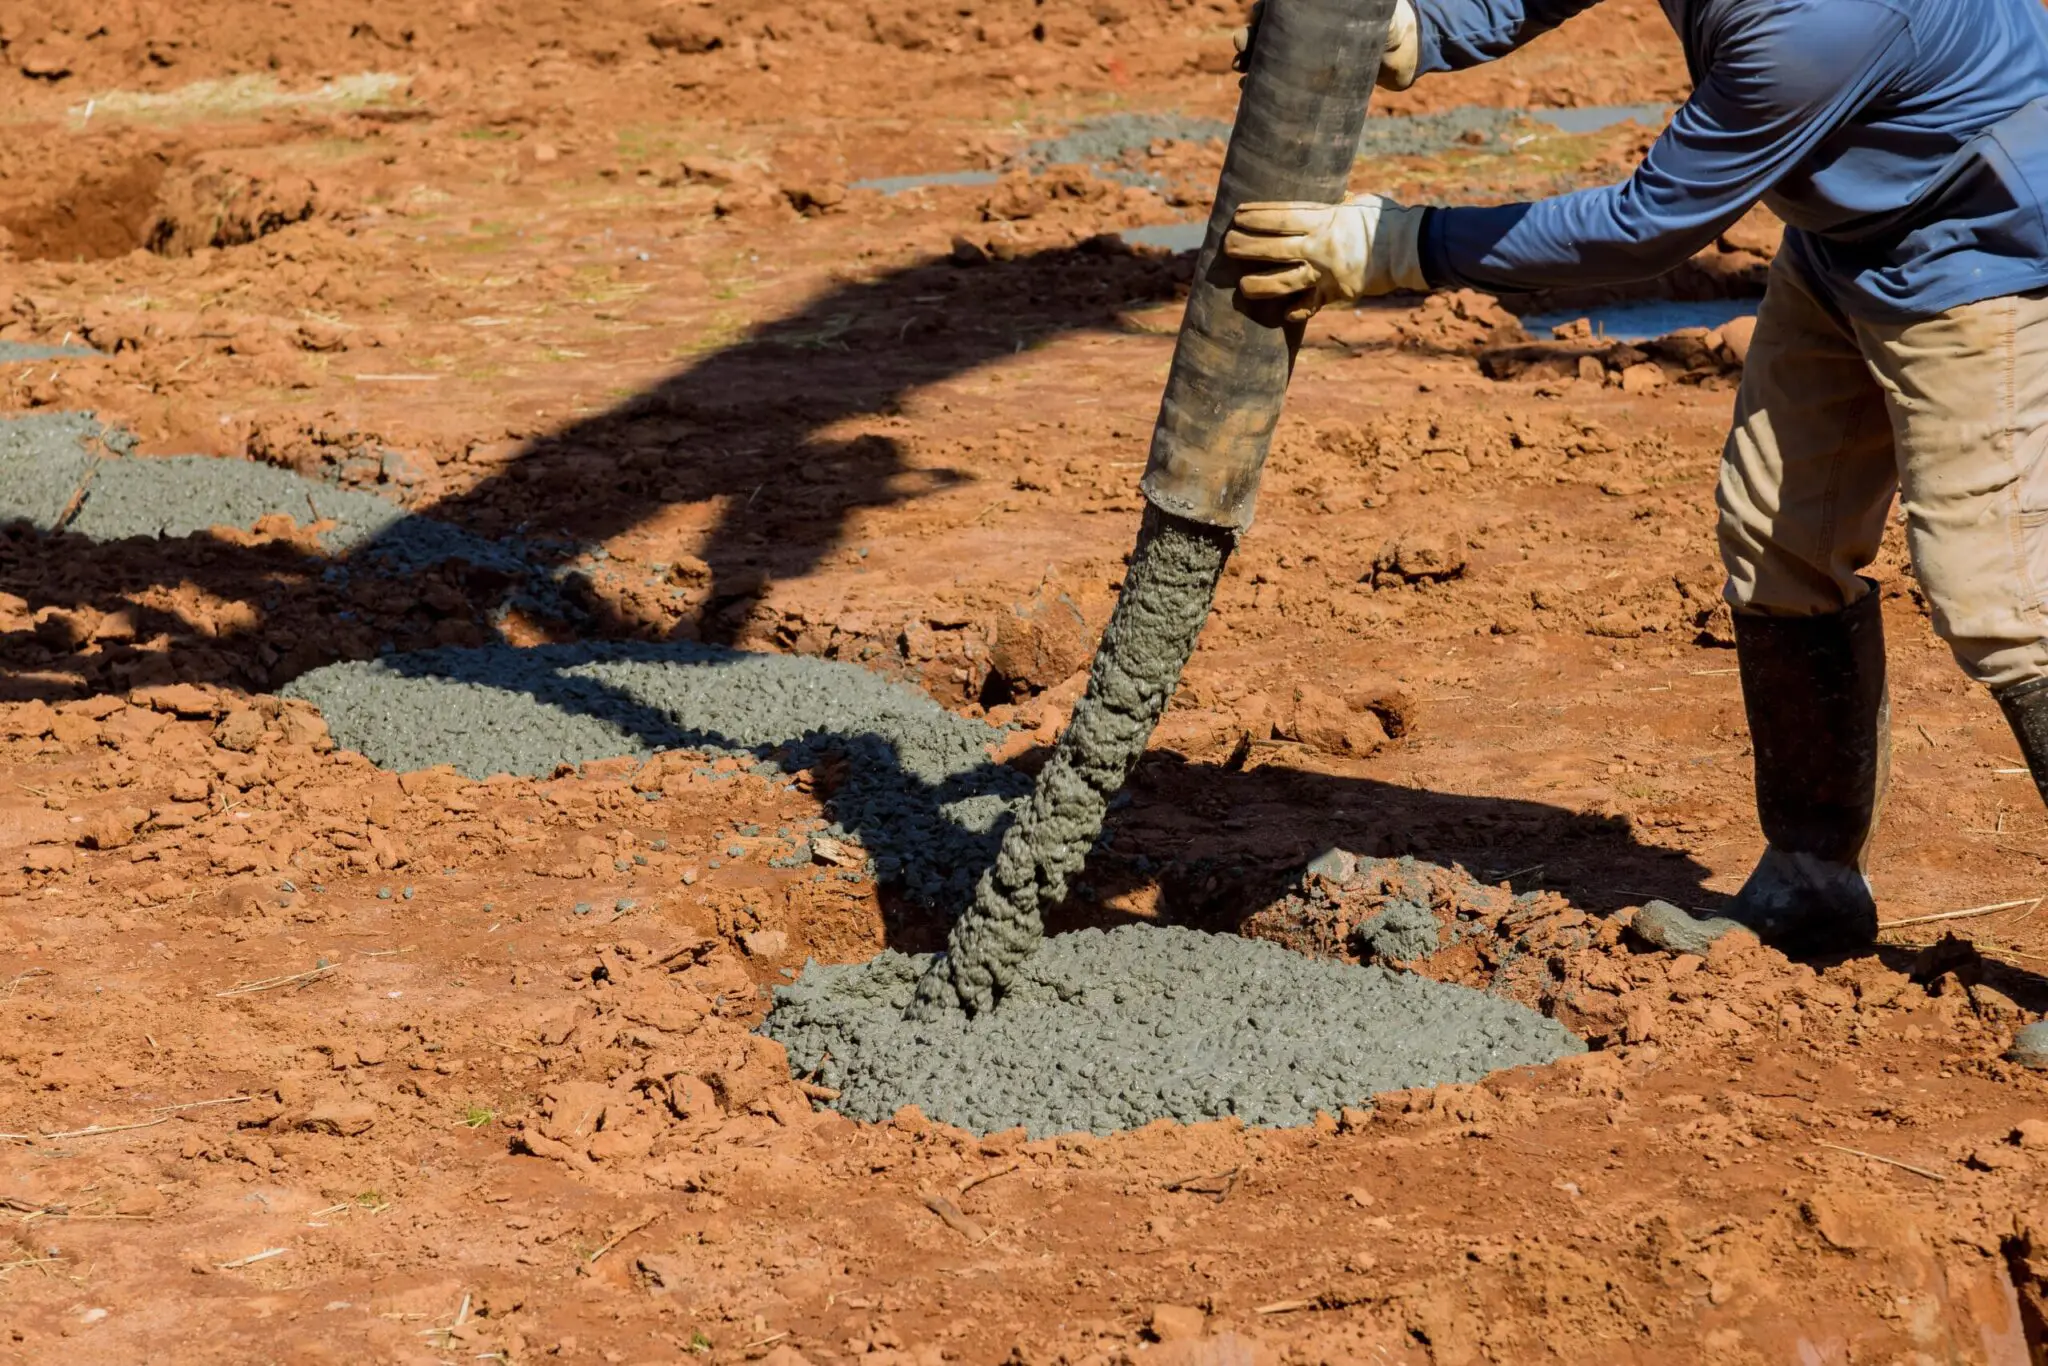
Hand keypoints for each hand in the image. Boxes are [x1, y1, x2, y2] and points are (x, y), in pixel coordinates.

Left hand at [1224, 194, 1428, 320]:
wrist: (1413, 247)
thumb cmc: (1387, 219)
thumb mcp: (1359, 203)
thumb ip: (1337, 205)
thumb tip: (1330, 199)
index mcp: (1325, 218)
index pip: (1281, 216)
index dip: (1257, 215)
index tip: (1237, 215)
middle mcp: (1320, 245)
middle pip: (1273, 247)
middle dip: (1246, 246)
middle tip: (1227, 246)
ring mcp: (1326, 272)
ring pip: (1283, 281)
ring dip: (1259, 284)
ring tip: (1242, 286)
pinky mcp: (1337, 292)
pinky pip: (1310, 305)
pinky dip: (1296, 309)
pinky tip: (1282, 312)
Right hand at [1232, 0, 1419, 90]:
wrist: (1409, 54)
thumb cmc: (1393, 22)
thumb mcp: (1375, 12)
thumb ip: (1364, 12)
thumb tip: (1347, 4)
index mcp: (1313, 10)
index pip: (1277, 10)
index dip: (1261, 17)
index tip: (1255, 24)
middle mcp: (1307, 30)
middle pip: (1267, 33)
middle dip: (1250, 42)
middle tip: (1243, 54)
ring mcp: (1308, 55)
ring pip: (1269, 57)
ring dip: (1250, 65)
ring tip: (1242, 76)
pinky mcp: (1313, 81)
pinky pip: (1282, 84)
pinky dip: (1263, 88)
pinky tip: (1249, 93)